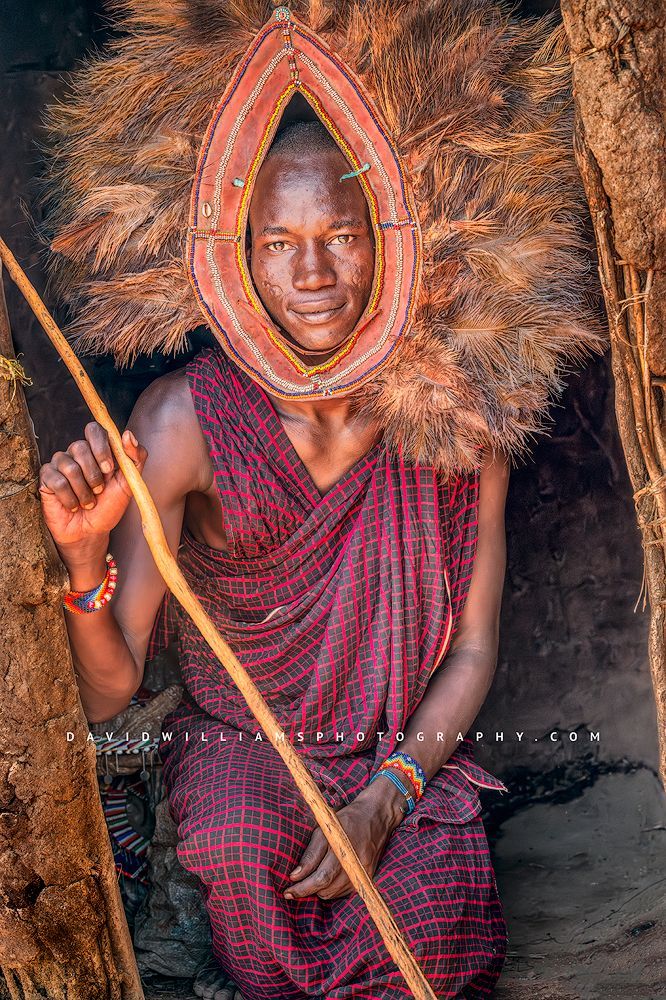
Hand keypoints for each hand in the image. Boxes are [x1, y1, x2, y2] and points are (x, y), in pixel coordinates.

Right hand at [39, 422, 146, 550]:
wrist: (91, 532)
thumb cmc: (109, 507)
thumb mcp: (129, 483)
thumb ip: (136, 458)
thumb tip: (128, 434)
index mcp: (97, 449)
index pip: (94, 430)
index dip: (101, 447)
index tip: (109, 469)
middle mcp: (77, 453)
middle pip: (79, 447)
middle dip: (93, 475)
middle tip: (99, 491)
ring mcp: (60, 464)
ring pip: (69, 466)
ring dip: (83, 491)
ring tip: (88, 503)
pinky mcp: (47, 478)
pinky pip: (57, 481)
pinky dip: (70, 499)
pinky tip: (74, 506)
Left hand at [283, 782, 404, 901]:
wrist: (376, 815)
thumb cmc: (347, 818)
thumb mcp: (325, 825)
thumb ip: (311, 852)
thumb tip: (296, 875)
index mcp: (342, 847)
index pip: (320, 877)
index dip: (302, 887)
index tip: (288, 891)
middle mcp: (355, 862)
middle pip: (327, 889)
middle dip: (308, 890)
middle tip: (293, 889)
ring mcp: (363, 871)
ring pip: (334, 893)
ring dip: (320, 890)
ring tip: (311, 881)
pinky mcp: (368, 876)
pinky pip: (345, 892)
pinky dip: (333, 889)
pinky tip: (327, 879)